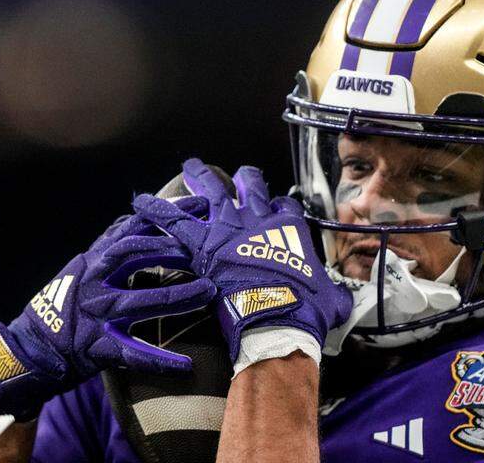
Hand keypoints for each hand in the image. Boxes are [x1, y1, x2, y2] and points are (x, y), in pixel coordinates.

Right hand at [0, 204, 216, 419]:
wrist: (31, 348)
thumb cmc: (63, 304)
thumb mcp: (82, 266)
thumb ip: (108, 245)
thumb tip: (135, 216)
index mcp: (94, 260)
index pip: (133, 228)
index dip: (167, 216)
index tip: (199, 207)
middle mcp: (93, 281)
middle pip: (135, 255)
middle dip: (172, 250)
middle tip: (207, 251)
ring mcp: (95, 314)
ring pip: (139, 300)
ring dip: (176, 296)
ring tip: (208, 292)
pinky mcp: (97, 347)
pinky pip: (133, 354)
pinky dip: (160, 361)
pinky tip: (186, 366)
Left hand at [132, 159, 351, 361]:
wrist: (278, 318)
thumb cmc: (306, 311)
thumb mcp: (332, 300)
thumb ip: (336, 294)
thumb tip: (344, 301)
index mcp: (290, 229)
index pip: (284, 205)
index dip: (278, 205)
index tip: (274, 207)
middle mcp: (259, 219)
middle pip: (251, 185)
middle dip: (245, 178)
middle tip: (238, 177)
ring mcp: (230, 227)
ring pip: (213, 189)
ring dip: (200, 176)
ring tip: (190, 166)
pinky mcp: (204, 244)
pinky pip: (174, 220)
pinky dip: (155, 209)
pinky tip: (139, 201)